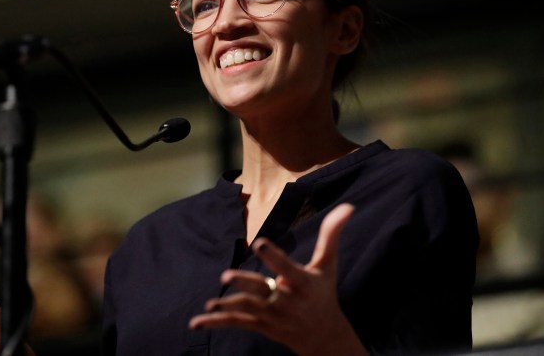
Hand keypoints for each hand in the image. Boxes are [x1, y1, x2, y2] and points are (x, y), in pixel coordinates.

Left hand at [189, 203, 366, 355]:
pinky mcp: (260, 325)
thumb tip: (348, 206)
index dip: (273, 256)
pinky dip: (216, 322)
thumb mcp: (328, 265)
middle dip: (244, 284)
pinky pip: (236, 323)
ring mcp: (271, 314)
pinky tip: (195, 322)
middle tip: (226, 276)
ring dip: (228, 306)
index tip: (260, 242)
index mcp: (301, 282)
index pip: (286, 267)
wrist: (324, 337)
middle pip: (261, 290)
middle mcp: (285, 300)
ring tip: (211, 304)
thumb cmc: (324, 293)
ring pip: (247, 309)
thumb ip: (331, 235)